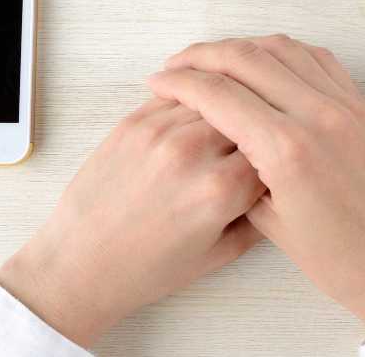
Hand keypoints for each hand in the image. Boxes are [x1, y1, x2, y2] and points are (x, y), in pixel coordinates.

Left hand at [0, 98, 264, 347]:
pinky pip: (176, 95)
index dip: (279, 154)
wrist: (81, 264)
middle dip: (252, 127)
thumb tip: (282, 189)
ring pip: (213, 98)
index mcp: (219, 192)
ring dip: (225, 108)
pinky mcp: (131, 123)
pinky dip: (192, 102)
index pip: (272, 150)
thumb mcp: (217, 256)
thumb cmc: (145, 268)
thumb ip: (259, 220)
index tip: (276, 160)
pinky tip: (196, 115)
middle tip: (253, 137)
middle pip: (245, 117)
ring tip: (228, 120)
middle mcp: (191, 155)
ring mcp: (158, 134)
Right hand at [148, 35, 364, 336]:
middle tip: (177, 65)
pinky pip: (318, 58)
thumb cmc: (336, 260)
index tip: (157, 82)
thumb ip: (238, 168)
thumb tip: (212, 130)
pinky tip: (265, 63)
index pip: (218, 94)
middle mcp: (318, 116)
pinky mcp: (363, 107)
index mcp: (287, 150)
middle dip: (203, 55)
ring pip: (282, 47)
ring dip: (242, 46)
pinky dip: (284, 51)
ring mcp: (345, 106)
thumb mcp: (269, 222)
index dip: (178, 82)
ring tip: (215, 60)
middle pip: (246, 58)